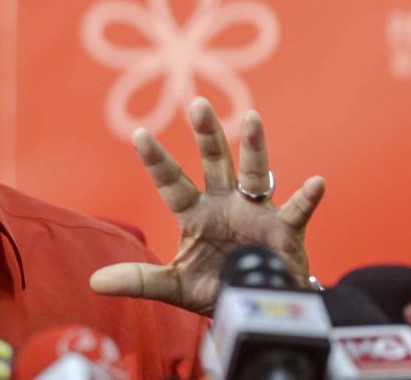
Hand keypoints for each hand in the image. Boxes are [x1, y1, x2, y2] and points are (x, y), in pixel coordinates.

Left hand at [89, 97, 325, 315]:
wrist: (257, 308)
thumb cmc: (215, 287)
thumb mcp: (174, 285)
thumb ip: (139, 280)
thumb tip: (95, 282)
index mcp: (194, 213)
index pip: (171, 182)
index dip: (156, 160)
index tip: (138, 133)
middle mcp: (224, 203)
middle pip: (214, 162)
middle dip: (206, 134)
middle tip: (197, 103)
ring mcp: (256, 213)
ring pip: (255, 173)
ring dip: (254, 147)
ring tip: (252, 120)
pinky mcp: (285, 231)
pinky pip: (298, 210)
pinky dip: (307, 197)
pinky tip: (315, 182)